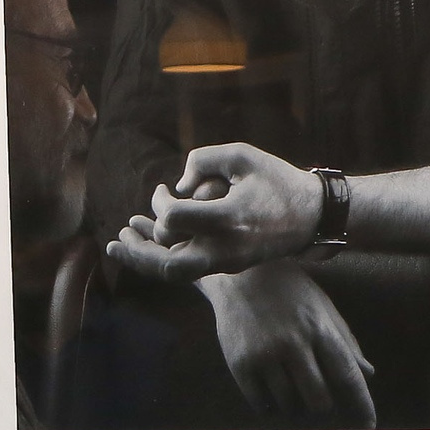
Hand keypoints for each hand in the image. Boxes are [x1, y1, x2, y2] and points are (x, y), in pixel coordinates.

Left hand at [107, 144, 322, 280]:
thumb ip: (202, 160)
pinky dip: (164, 258)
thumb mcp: (242, 155)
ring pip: (175, 274)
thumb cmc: (278, 180)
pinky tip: (147, 243)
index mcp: (229, 220)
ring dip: (145, 260)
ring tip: (121, 246)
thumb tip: (178, 187)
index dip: (160, 202)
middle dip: (138, 252)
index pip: (175, 218)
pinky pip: (188, 269)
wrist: (313, 216)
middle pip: (167, 264)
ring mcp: (227, 262)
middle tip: (116, 239)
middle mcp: (225, 248)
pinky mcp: (228, 266)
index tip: (163, 190)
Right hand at [201, 260, 376, 426]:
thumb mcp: (323, 310)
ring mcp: (265, 354)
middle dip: (321, 407)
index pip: (347, 376)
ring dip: (294, 408)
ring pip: (289, 405)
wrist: (242, 276)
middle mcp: (293, 342)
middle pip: (319, 400)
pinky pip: (261, 404)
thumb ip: (346, 343)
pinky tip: (271, 395)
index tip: (367, 426)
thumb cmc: (291, 294)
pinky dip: (270, 407)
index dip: (360, 404)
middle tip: (317, 402)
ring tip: (290, 393)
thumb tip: (368, 375)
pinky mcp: (240, 363)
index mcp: (320, 329)